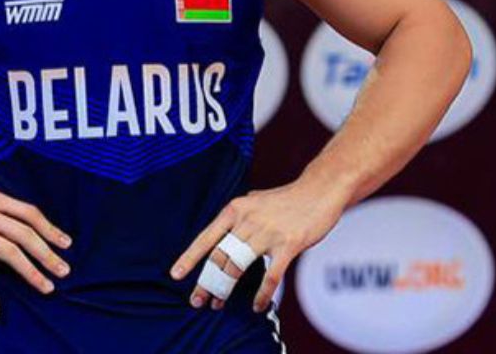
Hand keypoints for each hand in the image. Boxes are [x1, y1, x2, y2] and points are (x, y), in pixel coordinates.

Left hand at [169, 177, 345, 312]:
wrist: (319, 190)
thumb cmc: (287, 198)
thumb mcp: (255, 200)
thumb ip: (240, 215)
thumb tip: (225, 230)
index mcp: (236, 209)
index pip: (207, 237)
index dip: (190, 257)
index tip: (176, 275)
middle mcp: (248, 220)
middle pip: (219, 257)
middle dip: (206, 282)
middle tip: (197, 300)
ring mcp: (268, 233)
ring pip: (238, 268)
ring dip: (225, 289)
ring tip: (218, 304)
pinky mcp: (288, 245)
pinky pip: (270, 277)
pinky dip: (261, 295)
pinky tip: (256, 306)